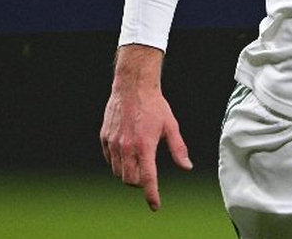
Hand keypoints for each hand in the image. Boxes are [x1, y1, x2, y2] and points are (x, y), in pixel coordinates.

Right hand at [100, 44, 192, 210]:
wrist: (133, 86)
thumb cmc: (154, 105)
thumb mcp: (171, 126)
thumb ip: (178, 149)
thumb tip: (186, 167)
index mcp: (145, 145)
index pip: (148, 178)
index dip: (151, 195)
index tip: (154, 206)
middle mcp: (127, 147)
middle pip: (130, 180)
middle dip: (140, 183)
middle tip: (148, 175)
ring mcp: (114, 143)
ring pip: (118, 172)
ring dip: (128, 174)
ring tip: (138, 161)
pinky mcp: (105, 138)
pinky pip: (110, 160)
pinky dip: (118, 163)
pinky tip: (127, 153)